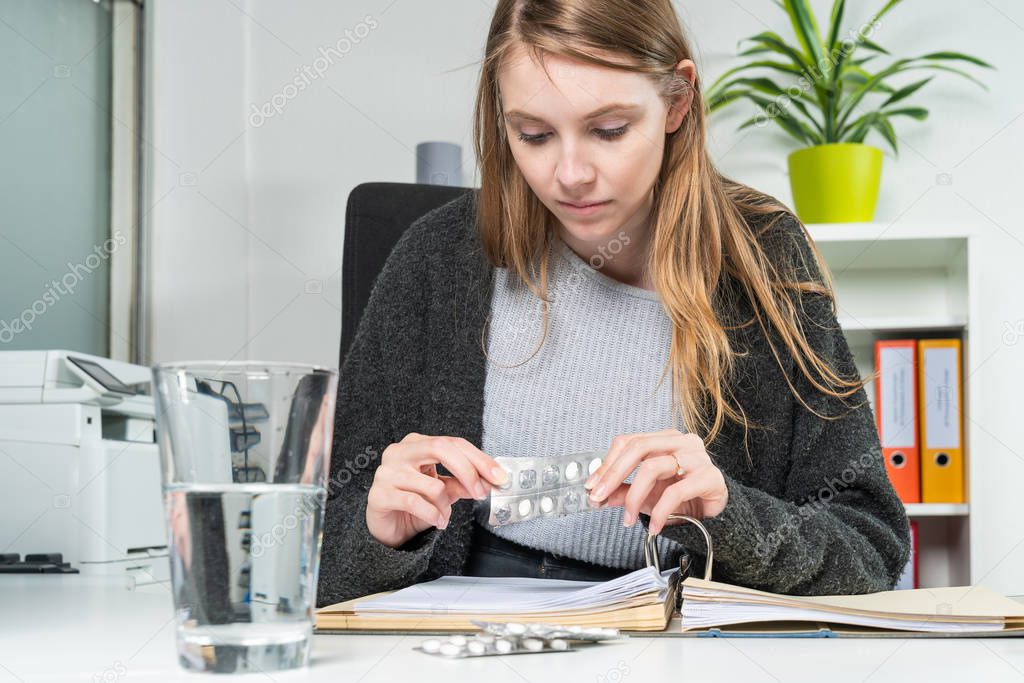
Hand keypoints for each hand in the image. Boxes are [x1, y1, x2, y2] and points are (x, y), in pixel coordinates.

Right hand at [366, 432, 508, 547]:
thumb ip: (463, 483)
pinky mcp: (378, 494)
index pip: (453, 443)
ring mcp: (386, 472)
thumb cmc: (414, 503)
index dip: (478, 459)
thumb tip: (490, 481)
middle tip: (481, 493)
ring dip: (446, 505)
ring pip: (431, 484)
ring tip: (444, 516)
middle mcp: (399, 452)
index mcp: (416, 444)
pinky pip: (415, 502)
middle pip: (441, 448)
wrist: (387, 527)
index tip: (499, 476)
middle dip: (468, 471)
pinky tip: (437, 522)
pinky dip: (433, 515)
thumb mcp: (444, 491)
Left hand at [584, 429, 727, 534]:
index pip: (629, 442)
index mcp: (664, 438)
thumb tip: (596, 497)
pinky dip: (660, 512)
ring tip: (628, 518)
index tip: (592, 485)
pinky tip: (654, 526)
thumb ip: (623, 492)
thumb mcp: (647, 495)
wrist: (716, 514)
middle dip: (613, 474)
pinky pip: (676, 492)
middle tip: (599, 496)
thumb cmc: (683, 497)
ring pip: (653, 467)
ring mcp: (697, 457)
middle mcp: (681, 442)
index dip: (607, 463)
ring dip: (634, 496)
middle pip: (638, 448)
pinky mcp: (710, 477)